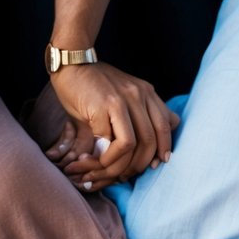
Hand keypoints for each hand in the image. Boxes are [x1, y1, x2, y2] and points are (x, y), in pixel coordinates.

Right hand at [47, 62, 179, 190]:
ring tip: (109, 171)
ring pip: (133, 145)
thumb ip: (139, 114)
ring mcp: (122, 100)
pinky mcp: (104, 106)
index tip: (156, 164)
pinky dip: (106, 158)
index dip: (164, 148)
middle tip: (126, 174)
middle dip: (139, 164)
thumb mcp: (123, 96)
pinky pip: (112, 142)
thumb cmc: (94, 86)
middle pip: (150, 140)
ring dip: (121, 165)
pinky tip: (96, 160)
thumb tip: (155, 147)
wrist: (71, 63)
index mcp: (146, 92)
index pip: (167, 125)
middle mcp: (138, 95)